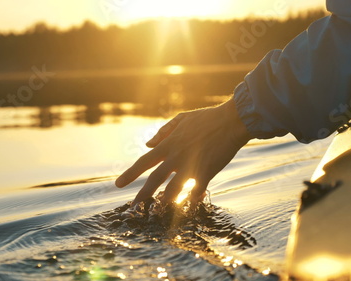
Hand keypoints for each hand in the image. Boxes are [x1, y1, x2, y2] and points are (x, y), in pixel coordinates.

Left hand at [115, 98, 251, 206]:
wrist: (232, 121)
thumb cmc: (207, 118)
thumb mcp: (182, 119)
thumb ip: (163, 132)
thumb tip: (147, 144)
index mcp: (169, 144)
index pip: (144, 161)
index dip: (130, 174)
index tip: (118, 184)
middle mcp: (176, 156)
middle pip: (154, 179)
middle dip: (142, 195)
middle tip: (133, 207)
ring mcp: (191, 166)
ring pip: (173, 190)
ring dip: (165, 201)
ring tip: (158, 211)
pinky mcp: (206, 173)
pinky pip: (195, 192)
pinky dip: (191, 199)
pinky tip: (188, 206)